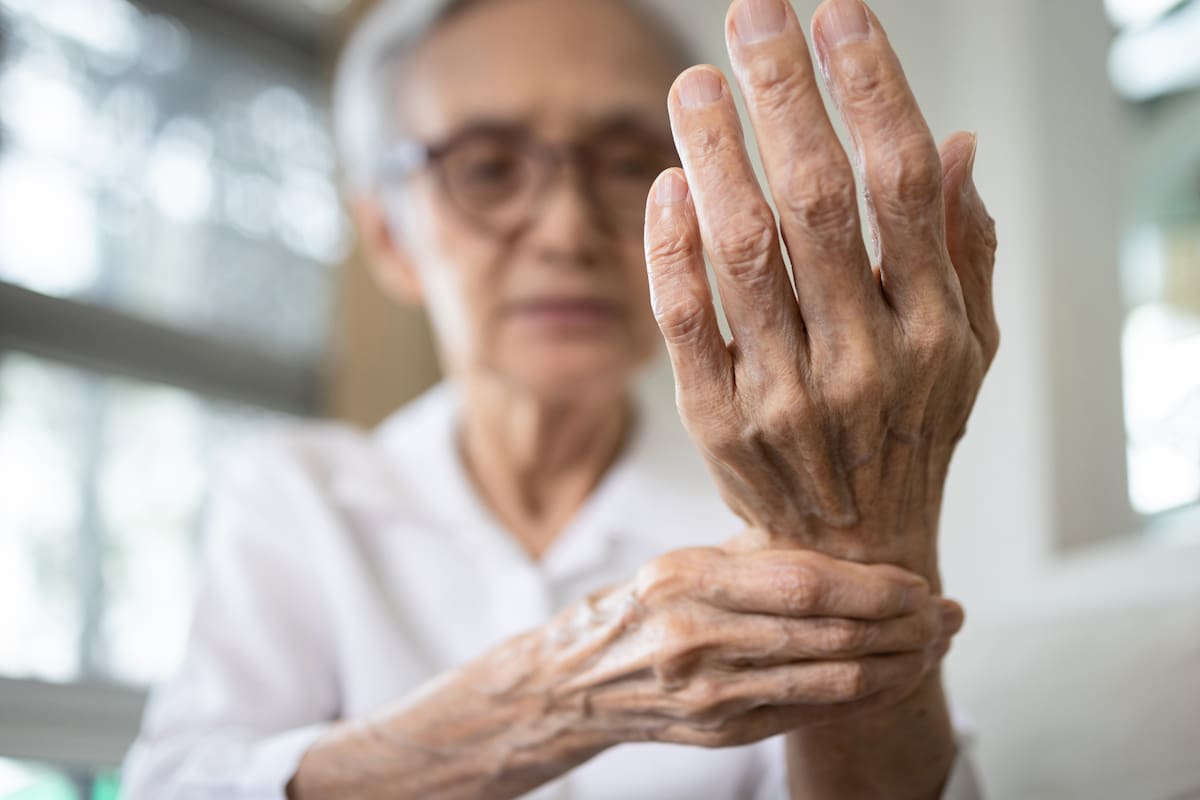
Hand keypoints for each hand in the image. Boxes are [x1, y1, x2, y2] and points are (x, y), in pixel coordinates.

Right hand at [530, 541, 960, 748]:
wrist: (583, 679)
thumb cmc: (645, 607)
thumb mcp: (689, 560)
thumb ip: (762, 553)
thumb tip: (859, 545)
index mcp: (685, 578)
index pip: (805, 583)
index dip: (876, 586)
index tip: (918, 581)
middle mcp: (695, 638)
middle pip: (831, 635)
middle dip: (906, 626)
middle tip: (948, 613)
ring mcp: (710, 695)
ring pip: (835, 682)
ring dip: (901, 664)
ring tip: (936, 644)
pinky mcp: (724, 733)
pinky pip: (817, 714)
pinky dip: (869, 696)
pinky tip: (897, 676)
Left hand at [643, 0, 997, 585]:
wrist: (850, 554)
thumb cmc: (909, 436)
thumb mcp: (967, 353)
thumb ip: (965, 250)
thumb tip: (957, 142)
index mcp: (935, 330)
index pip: (902, 184)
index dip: (872, 89)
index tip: (839, 16)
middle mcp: (866, 359)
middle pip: (819, 200)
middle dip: (785, 96)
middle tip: (754, 15)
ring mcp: (788, 395)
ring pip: (745, 252)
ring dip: (717, 155)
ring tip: (695, 83)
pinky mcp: (719, 423)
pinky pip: (687, 324)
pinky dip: (672, 251)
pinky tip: (666, 184)